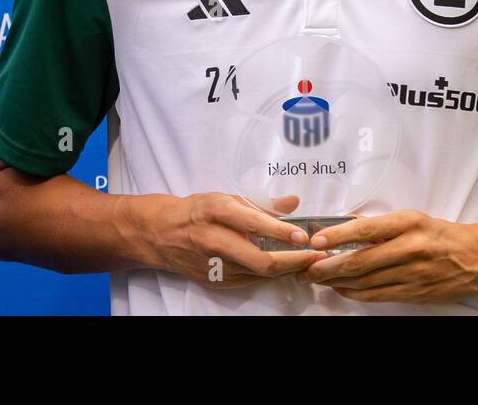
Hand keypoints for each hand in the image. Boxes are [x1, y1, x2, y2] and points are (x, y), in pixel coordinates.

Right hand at [149, 192, 326, 289]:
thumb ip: (262, 202)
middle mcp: (214, 240)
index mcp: (216, 212)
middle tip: (315, 257)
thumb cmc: (197, 211)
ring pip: (259, 273)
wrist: (162, 234)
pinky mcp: (215, 281)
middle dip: (293, 260)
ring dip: (287, 269)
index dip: (280, 232)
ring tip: (309, 261)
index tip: (303, 236)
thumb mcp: (226, 197)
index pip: (253, 224)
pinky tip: (286, 267)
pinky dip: (270, 274)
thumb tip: (293, 203)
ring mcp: (214, 265)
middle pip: (259, 259)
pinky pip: (250, 279)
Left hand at [299, 209, 477, 303]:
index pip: (366, 230)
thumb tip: (345, 226)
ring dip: (335, 282)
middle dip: (327, 266)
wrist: (475, 258)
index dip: (337, 236)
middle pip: (359, 262)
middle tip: (307, 266)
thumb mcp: (412, 219)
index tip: (316, 240)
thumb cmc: (440, 235)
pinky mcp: (412, 293)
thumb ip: (380, 225)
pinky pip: (375, 295)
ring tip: (316, 278)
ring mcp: (411, 274)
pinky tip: (340, 289)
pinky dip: (353, 293)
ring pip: (363, 282)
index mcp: (408, 223)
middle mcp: (409, 248)